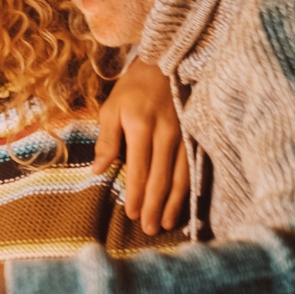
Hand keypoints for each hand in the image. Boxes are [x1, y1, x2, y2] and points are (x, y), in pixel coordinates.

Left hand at [93, 58, 189, 234]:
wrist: (166, 65)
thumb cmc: (132, 89)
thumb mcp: (111, 108)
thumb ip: (106, 140)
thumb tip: (98, 170)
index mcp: (141, 126)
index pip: (140, 168)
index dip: (137, 194)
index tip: (133, 214)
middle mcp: (167, 133)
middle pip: (162, 178)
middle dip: (155, 206)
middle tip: (149, 228)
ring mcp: (185, 135)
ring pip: (182, 176)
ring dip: (174, 202)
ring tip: (166, 223)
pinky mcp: (195, 136)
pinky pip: (194, 168)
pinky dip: (189, 189)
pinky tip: (185, 204)